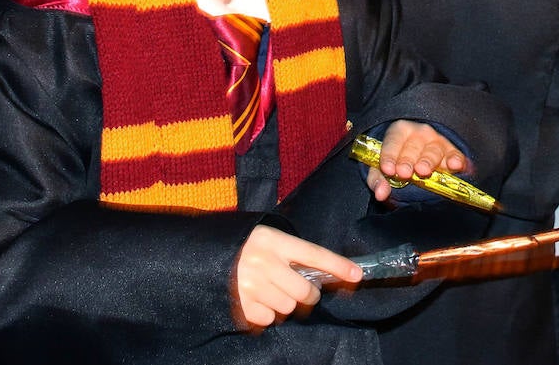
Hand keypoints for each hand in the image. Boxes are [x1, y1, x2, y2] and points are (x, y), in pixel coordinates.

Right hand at [232, 225, 361, 329]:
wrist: (201, 256)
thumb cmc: (241, 247)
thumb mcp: (265, 239)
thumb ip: (290, 253)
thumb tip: (323, 275)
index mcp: (271, 239)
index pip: (313, 253)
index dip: (337, 265)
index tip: (357, 274)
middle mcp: (262, 261)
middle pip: (305, 290)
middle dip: (308, 294)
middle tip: (299, 288)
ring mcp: (250, 284)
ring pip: (288, 306)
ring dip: (285, 303)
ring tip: (270, 290)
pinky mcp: (240, 305)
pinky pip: (269, 318)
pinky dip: (266, 313)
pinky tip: (256, 299)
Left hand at [367, 119, 468, 200]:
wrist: (419, 158)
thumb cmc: (399, 161)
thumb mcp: (385, 167)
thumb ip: (378, 179)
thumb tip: (380, 193)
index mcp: (400, 132)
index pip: (393, 141)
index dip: (390, 155)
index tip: (388, 169)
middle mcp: (419, 133)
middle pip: (413, 146)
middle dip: (408, 160)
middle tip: (404, 173)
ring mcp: (437, 141)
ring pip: (433, 150)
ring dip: (428, 160)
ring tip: (423, 171)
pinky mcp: (453, 152)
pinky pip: (455, 155)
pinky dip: (456, 160)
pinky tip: (455, 166)